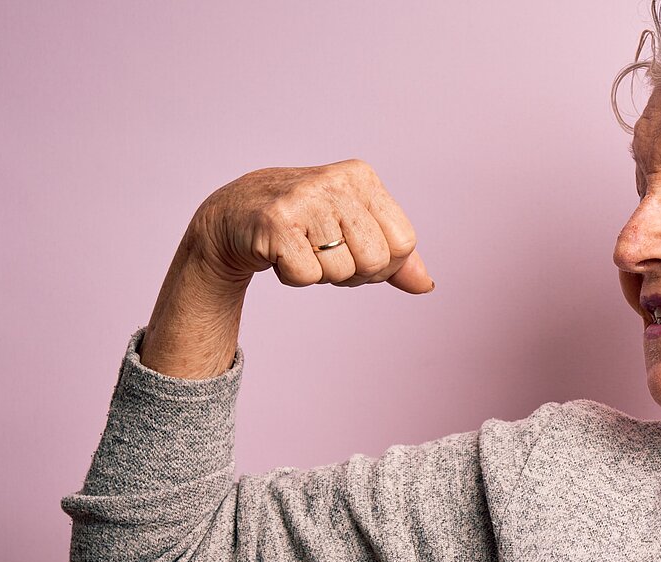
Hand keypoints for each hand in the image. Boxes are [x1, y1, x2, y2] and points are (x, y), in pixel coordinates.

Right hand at [184, 158, 434, 293]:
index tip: (354, 249)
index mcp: (362, 177)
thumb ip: (394, 257)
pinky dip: (294, 277)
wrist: (233, 215)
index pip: (404, 243)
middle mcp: (335, 181)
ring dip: (320, 274)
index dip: (383, 263)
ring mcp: (304, 199)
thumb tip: (426, 285)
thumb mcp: (354, 230)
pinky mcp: (275, 223)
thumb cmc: (303, 224)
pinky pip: (307, 277)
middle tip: (323, 252)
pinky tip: (280, 253)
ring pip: (341, 272)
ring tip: (300, 248)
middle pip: (376, 261)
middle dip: (352, 272)